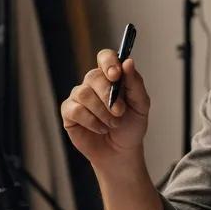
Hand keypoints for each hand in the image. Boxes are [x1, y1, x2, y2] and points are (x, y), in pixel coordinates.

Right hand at [60, 48, 149, 167]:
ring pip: (84, 94)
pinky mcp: (69, 112)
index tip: (116, 75)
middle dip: (108, 96)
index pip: (105, 57)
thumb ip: (135, 83)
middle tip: (120, 112)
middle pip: (93, 76)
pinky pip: (75, 110)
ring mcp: (79, 96)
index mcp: (111, 76)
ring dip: (102, 112)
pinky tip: (100, 128)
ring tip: (112, 124)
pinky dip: (91, 122)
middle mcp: (93, 83)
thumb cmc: (131, 126)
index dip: (108, 63)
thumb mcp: (141, 105)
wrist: (121, 152)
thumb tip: (128, 62)